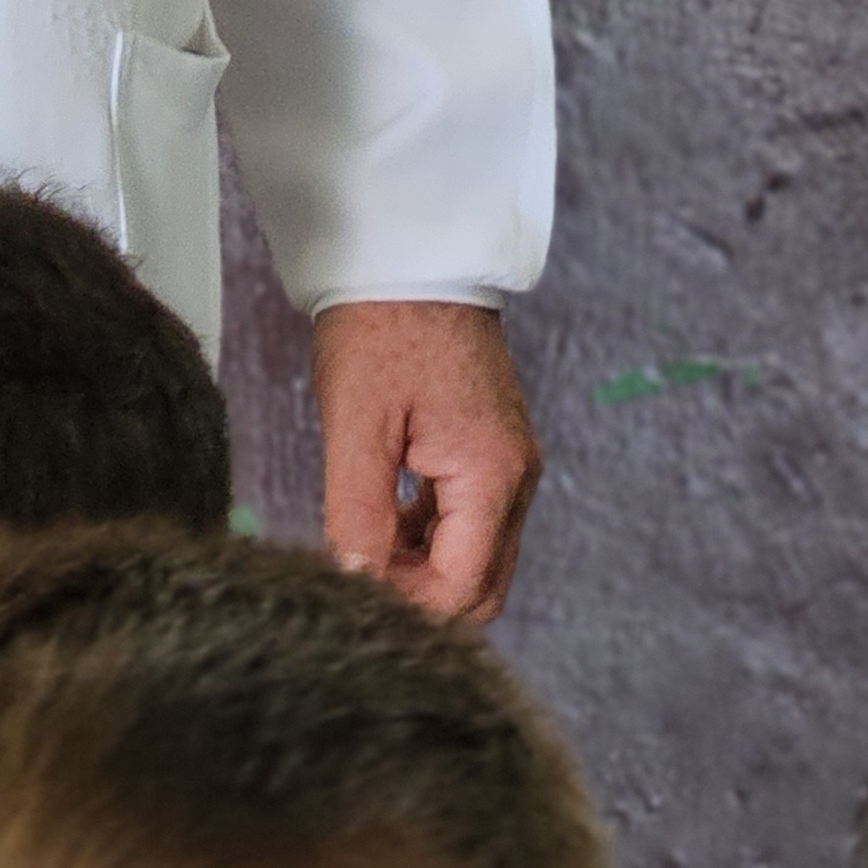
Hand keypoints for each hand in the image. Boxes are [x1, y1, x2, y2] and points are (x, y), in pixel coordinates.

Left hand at [310, 300, 540, 622]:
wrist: (409, 257)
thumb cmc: (381, 327)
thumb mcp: (357, 425)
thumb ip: (358, 515)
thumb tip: (356, 587)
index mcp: (492, 475)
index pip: (462, 588)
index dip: (407, 609)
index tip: (352, 595)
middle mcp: (516, 480)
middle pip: (481, 588)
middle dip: (421, 601)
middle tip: (356, 580)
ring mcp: (509, 468)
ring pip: (476, 563)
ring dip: (422, 573)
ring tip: (363, 549)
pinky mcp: (491, 456)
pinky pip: (470, 528)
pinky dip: (429, 543)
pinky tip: (383, 524)